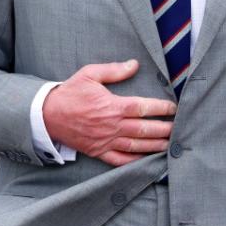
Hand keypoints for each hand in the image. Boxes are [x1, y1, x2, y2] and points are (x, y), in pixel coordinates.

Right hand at [44, 60, 175, 165]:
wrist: (46, 115)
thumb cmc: (70, 93)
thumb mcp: (90, 74)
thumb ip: (114, 70)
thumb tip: (134, 64)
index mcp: (112, 106)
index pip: (143, 108)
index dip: (161, 108)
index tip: (173, 108)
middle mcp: (111, 126)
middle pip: (144, 129)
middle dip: (164, 129)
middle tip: (179, 127)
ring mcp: (105, 141)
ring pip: (136, 146)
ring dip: (155, 146)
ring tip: (170, 144)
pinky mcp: (98, 151)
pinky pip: (119, 160)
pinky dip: (135, 161)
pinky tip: (147, 159)